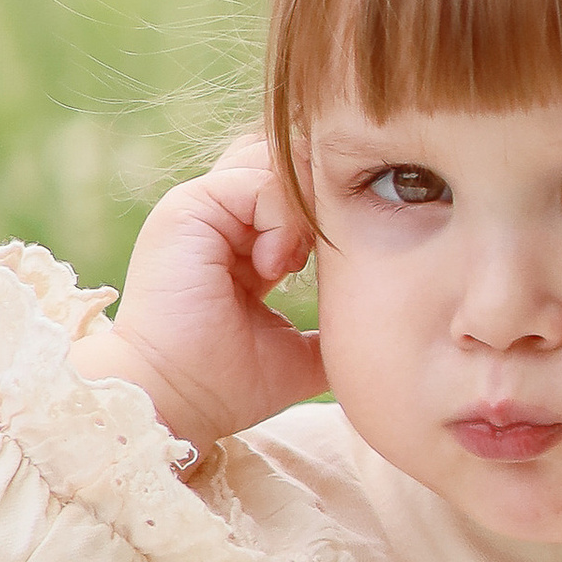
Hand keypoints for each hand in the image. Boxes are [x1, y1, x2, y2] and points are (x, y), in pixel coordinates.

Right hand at [68, 133, 324, 459]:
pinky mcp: (188, 208)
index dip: (327, 206)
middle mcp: (218, 218)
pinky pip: (255, 180)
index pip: (292, 188)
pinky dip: (281, 217)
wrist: (177, 400)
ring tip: (296, 261)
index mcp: (241, 242)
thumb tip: (383, 325)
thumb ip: (333, 325)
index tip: (343, 252)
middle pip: (282, 160)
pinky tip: (275, 265)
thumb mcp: (298, 351)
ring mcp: (201, 208)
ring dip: (302, 205)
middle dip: (318, 194)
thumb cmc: (226, 385)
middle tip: (330, 245)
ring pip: (272, 162)